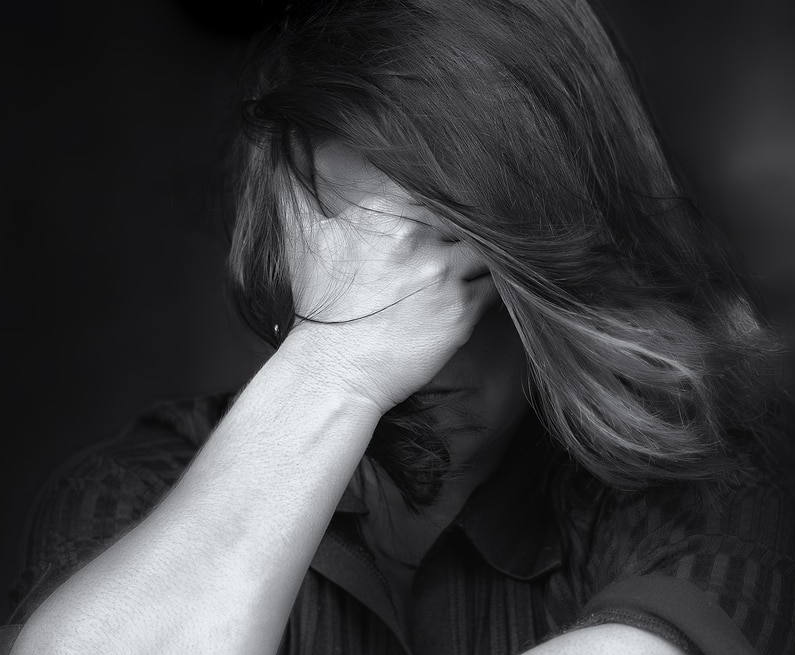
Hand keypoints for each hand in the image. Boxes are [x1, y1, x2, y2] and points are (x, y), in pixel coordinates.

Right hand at [279, 143, 497, 413]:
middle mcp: (416, 236)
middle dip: (478, 215)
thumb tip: (292, 142)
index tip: (460, 191)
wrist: (333, 371)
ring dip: (494, 250)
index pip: (436, 179)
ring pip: (490, 246)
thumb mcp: (305, 237)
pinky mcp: (461, 311)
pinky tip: (498, 284)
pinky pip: (498, 286)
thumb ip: (299, 187)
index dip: (452, 184)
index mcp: (383, 211)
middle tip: (490, 221)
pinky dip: (502, 283)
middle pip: (469, 209)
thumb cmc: (319, 306)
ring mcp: (441, 273)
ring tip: (497, 254)